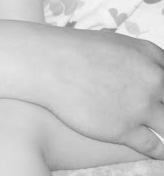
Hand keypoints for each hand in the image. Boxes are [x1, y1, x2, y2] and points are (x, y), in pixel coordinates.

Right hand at [41, 30, 163, 158]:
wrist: (43, 64)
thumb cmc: (68, 51)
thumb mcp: (109, 44)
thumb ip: (133, 59)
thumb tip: (139, 71)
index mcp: (149, 56)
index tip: (161, 98)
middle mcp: (152, 79)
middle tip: (160, 115)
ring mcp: (140, 105)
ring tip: (161, 130)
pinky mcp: (123, 128)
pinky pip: (154, 146)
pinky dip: (159, 151)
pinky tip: (158, 152)